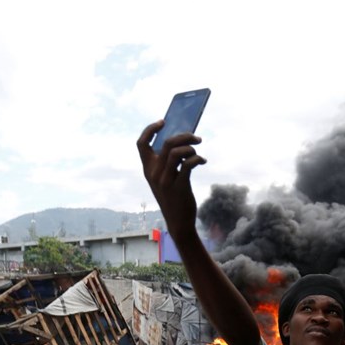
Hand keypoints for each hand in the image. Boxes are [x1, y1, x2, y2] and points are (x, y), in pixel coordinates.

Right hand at [136, 121, 205, 239]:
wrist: (179, 222)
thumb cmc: (174, 197)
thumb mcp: (165, 179)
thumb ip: (167, 163)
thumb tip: (181, 142)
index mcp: (148, 169)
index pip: (141, 144)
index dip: (150, 130)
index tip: (163, 122)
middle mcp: (154, 173)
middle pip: (167, 144)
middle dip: (184, 136)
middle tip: (197, 138)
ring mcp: (165, 180)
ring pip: (177, 152)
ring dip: (192, 148)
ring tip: (198, 153)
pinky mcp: (179, 186)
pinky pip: (188, 164)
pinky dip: (197, 159)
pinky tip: (203, 161)